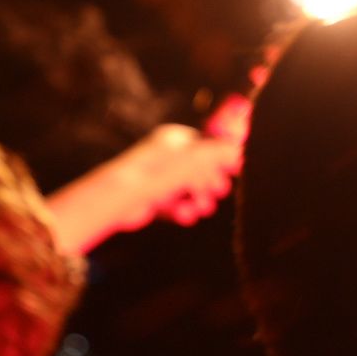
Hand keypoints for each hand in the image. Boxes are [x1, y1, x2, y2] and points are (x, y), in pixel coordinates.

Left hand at [41, 105, 250, 254]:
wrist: (117, 199)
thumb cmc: (153, 175)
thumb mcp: (191, 163)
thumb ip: (216, 155)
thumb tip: (239, 149)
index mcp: (174, 139)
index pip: (206, 144)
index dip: (222, 158)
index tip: (237, 170)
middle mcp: (167, 155)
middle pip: (200, 167)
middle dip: (211, 181)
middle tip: (220, 191)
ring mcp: (159, 176)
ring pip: (189, 188)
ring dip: (198, 199)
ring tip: (201, 208)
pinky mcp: (152, 197)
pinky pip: (175, 203)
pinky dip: (182, 209)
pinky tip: (184, 216)